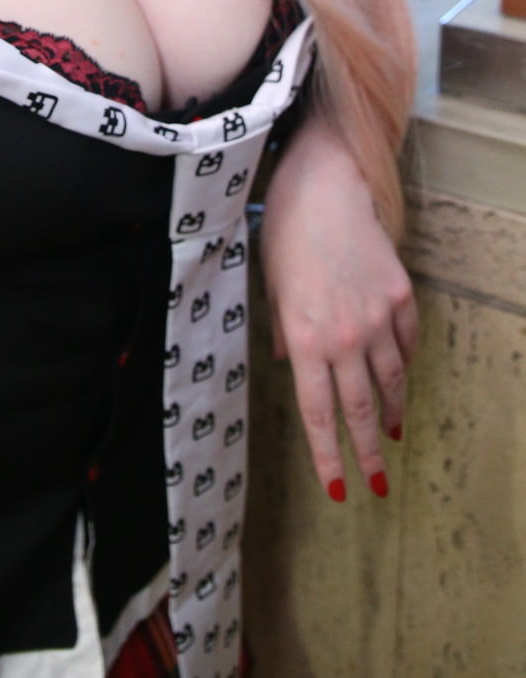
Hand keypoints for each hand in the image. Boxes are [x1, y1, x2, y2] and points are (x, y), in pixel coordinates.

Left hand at [259, 117, 416, 501]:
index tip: (338, 490)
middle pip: (360, 410)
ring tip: (389, 436)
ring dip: (389, 414)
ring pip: (390, 382)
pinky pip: (406, 344)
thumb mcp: (271, 286)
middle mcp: (344, 336)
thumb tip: (284, 361)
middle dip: (367, 454)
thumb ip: (281, 331)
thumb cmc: (285, 233)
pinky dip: (402, 365)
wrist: (326, 187)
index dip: (328, 457)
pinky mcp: (401, 296)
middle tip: (376, 485)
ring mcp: (378, 317)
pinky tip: (398, 378)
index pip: (318, 414)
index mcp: (303, 339)